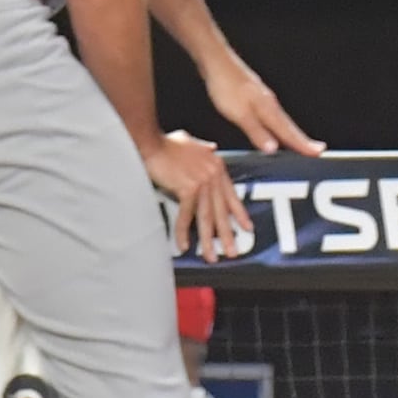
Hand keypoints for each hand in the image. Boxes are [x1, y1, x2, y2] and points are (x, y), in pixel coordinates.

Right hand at [142, 128, 253, 261]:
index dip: (239, 213)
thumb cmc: (166, 143)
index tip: (247, 228)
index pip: (231, 195)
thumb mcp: (189, 141)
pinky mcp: (187, 188)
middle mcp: (213, 174)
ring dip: (208, 240)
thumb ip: (202, 147)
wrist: (150, 141)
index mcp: (216, 165)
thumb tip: (212, 147)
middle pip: (221, 210)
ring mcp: (202, 182)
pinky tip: (184, 245)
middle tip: (233, 253)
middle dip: (227, 234)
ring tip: (212, 257)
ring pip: (207, 217)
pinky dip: (183, 232)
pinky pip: (186, 216)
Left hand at [197, 51, 324, 156]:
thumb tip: (273, 149)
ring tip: (301, 143)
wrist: (216, 61)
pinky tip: (274, 126)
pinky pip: (272, 115)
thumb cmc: (225, 84)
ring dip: (292, 133)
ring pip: (282, 120)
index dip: (303, 145)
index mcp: (268, 109)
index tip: (318, 153)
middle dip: (304, 140)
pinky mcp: (254, 96)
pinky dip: (278, 125)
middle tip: (318, 150)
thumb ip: (257, 132)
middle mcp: (270, 103)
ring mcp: (263, 98)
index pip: (289, 132)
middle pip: (290, 126)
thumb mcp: (240, 113)